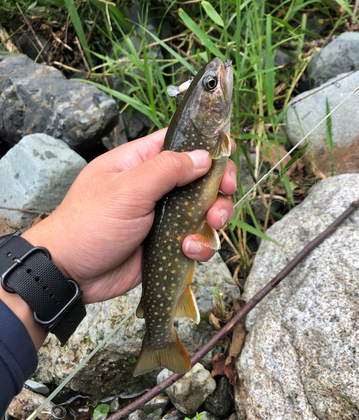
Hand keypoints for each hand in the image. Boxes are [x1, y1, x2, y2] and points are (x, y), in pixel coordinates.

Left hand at [23, 129, 236, 304]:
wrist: (72, 274)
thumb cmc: (89, 224)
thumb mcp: (126, 190)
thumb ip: (165, 170)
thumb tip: (202, 156)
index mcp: (141, 163)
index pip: (180, 144)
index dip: (207, 148)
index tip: (226, 160)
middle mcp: (156, 187)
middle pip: (201, 179)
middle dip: (217, 190)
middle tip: (222, 199)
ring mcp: (164, 216)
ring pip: (204, 211)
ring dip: (213, 220)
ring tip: (207, 228)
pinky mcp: (168, 243)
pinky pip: (197, 239)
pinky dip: (200, 246)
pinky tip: (187, 250)